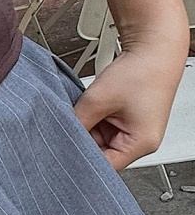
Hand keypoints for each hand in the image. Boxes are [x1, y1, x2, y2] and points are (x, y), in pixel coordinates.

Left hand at [73, 44, 185, 170]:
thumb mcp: (98, 99)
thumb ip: (77, 120)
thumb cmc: (139, 71)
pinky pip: (105, 124)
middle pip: (102, 152)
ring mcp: (134, 129)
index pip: (106, 166)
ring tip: (85, 107)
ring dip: (89, 124)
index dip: (83, 159)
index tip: (63, 152)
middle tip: (68, 125)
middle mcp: (140, 141)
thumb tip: (61, 133)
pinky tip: (91, 104)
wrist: (153, 48)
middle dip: (84, 137)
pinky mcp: (129, 118)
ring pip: (101, 137)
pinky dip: (95, 116)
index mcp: (140, 144)